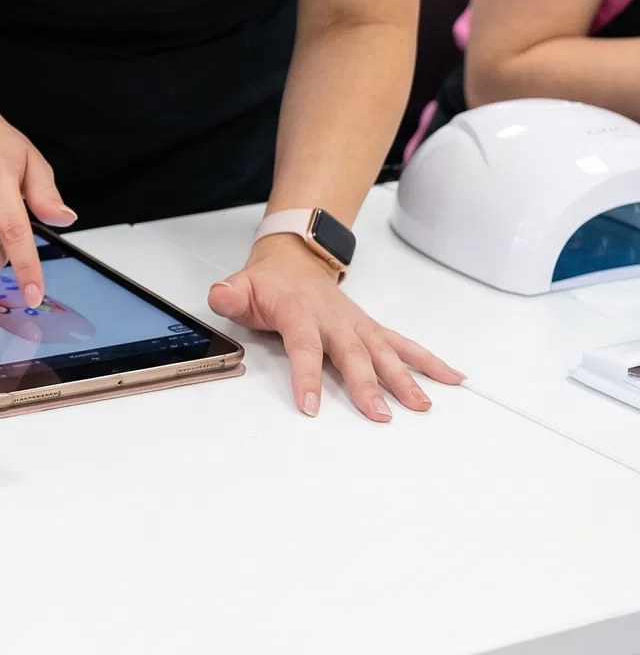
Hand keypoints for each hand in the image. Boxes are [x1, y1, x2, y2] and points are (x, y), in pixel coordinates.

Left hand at [208, 234, 464, 420]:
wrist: (293, 259)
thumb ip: (230, 296)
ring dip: (405, 378)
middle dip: (367, 384)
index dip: (307, 376)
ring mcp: (357, 325)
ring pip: (385, 352)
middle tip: (379, 414)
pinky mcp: (371, 329)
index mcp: (301, 313)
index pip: (304, 347)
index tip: (309, 405)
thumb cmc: (268, 283)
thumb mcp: (241, 287)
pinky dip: (429, 360)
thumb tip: (219, 295)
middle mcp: (335, 319)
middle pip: (353, 354)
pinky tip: (453, 378)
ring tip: (423, 404)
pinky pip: (403, 345)